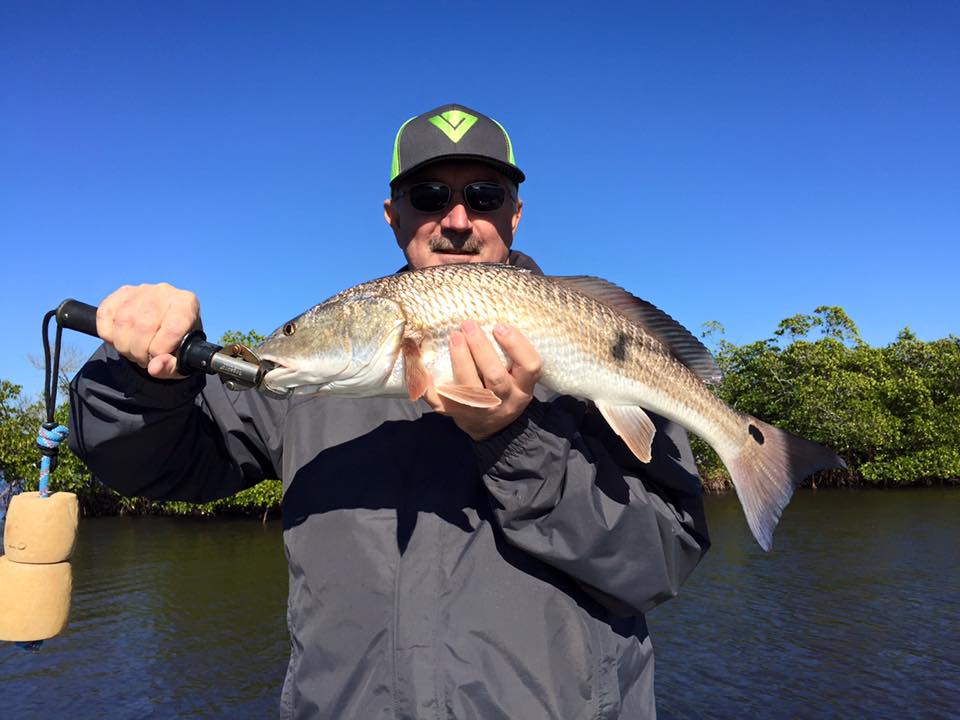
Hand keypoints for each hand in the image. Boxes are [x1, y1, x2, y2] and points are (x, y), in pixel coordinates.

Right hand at [96, 283, 200, 379]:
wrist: (165, 328)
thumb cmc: (177, 344)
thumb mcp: (181, 360)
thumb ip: (171, 366)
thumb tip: (154, 368)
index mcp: (187, 304)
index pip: (172, 328)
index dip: (160, 350)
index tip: (157, 358)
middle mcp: (165, 292)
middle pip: (143, 325)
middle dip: (139, 351)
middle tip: (143, 359)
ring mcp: (141, 290)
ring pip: (123, 321)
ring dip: (123, 346)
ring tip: (134, 352)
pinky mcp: (121, 293)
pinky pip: (104, 315)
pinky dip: (108, 335)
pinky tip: (121, 340)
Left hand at [423, 320, 541, 439]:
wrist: (491, 427)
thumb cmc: (504, 390)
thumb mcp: (518, 376)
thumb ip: (511, 354)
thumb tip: (492, 320)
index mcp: (523, 387)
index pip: (530, 366)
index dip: (516, 345)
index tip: (499, 326)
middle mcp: (505, 401)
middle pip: (495, 377)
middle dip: (481, 349)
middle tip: (468, 326)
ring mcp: (481, 410)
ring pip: (470, 389)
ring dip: (460, 360)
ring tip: (454, 337)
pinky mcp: (458, 414)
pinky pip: (442, 402)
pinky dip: (430, 387)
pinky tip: (425, 369)